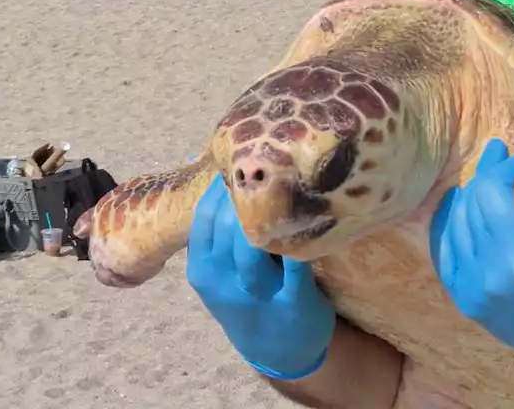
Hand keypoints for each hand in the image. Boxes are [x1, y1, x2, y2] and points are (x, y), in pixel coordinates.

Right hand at [187, 174, 335, 379]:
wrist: (280, 352)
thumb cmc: (249, 297)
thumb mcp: (220, 271)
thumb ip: (216, 229)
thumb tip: (205, 165)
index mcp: (202, 269)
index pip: (205, 215)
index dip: (224, 185)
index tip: (245, 160)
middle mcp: (223, 282)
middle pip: (227, 225)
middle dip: (247, 192)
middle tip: (270, 165)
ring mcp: (257, 294)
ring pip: (254, 245)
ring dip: (270, 213)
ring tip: (286, 185)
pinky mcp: (293, 302)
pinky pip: (296, 264)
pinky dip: (302, 239)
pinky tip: (310, 216)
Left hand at [429, 138, 513, 387]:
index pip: (491, 191)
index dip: (509, 165)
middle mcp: (489, 275)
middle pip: (470, 205)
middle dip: (488, 173)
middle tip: (505, 154)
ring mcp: (474, 293)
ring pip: (454, 227)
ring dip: (470, 198)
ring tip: (488, 177)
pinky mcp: (470, 304)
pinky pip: (447, 255)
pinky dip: (452, 228)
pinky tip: (462, 208)